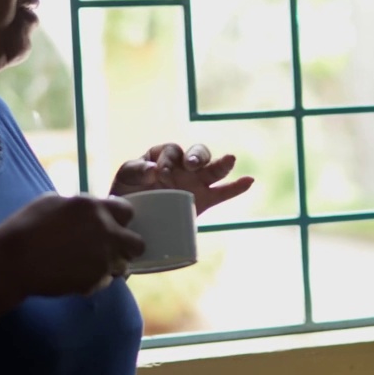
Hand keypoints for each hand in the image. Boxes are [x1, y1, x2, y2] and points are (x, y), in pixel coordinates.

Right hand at [0, 194, 144, 297]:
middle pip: (137, 243)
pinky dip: (95, 280)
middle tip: (108, 249)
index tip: (110, 225)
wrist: (12, 261)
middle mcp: (105, 231)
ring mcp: (102, 258)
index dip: (119, 220)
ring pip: (124, 265)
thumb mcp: (53, 201)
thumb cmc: (25, 227)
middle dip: (126, 246)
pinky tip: (75, 276)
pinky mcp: (94, 281)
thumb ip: (80, 205)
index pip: (128, 211)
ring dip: (111, 266)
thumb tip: (91, 209)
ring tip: (88, 265)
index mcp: (94, 207)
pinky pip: (105, 281)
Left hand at [109, 142, 254, 215]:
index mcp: (162, 156)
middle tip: (191, 165)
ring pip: (213, 169)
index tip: (160, 174)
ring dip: (220, 164)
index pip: (170, 151)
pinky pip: (223, 192)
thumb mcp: (124, 179)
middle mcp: (182, 166)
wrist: (132, 223)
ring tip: (230, 160)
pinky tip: (249, 181)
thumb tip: (153, 170)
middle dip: (197, 156)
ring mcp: (195, 182)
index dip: (168, 159)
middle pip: (197, 153)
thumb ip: (134, 170)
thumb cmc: (126, 195)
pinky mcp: (204, 200)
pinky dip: (237, 187)